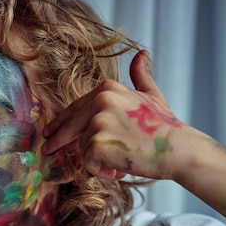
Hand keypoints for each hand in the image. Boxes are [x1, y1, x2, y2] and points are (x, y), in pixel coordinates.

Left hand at [41, 50, 183, 180]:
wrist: (178, 149)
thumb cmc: (164, 127)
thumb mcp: (151, 96)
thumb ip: (141, 77)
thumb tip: (141, 54)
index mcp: (108, 89)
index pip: (75, 108)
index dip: (61, 121)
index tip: (50, 131)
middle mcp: (100, 101)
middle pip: (69, 127)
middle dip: (57, 141)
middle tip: (47, 151)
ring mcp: (97, 121)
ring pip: (81, 148)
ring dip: (96, 161)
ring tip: (119, 163)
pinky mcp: (96, 143)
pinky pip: (87, 163)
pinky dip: (100, 172)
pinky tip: (118, 170)